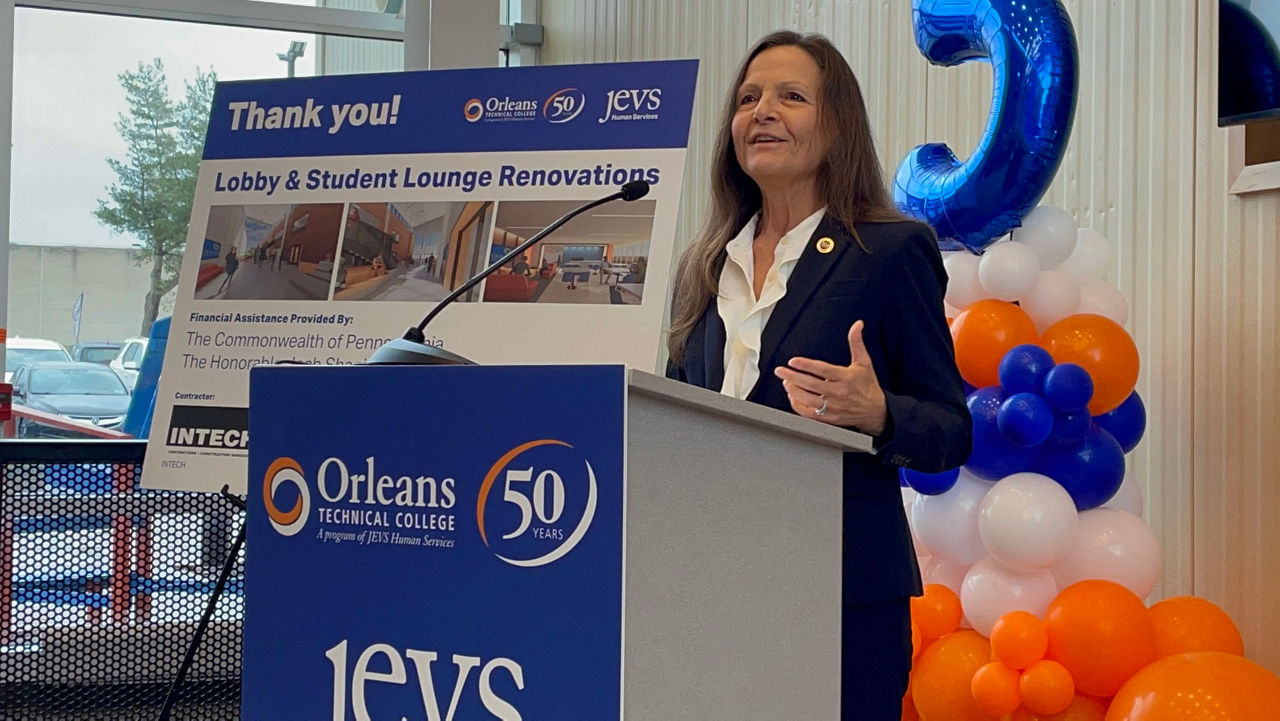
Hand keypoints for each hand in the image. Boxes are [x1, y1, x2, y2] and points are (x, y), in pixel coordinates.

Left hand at [774, 320, 887, 434]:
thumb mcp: (864, 362)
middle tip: (780, 371)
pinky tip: (793, 397)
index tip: (793, 361)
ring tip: (786, 382)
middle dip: (792, 376)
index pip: (823, 370)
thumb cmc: (868, 385)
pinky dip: (798, 405)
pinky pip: (809, 413)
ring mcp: (834, 407)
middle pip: (811, 385)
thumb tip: (857, 325)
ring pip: (808, 399)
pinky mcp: (830, 418)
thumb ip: (856, 342)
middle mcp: (839, 393)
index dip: (806, 365)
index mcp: (846, 378)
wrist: (876, 411)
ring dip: (794, 390)